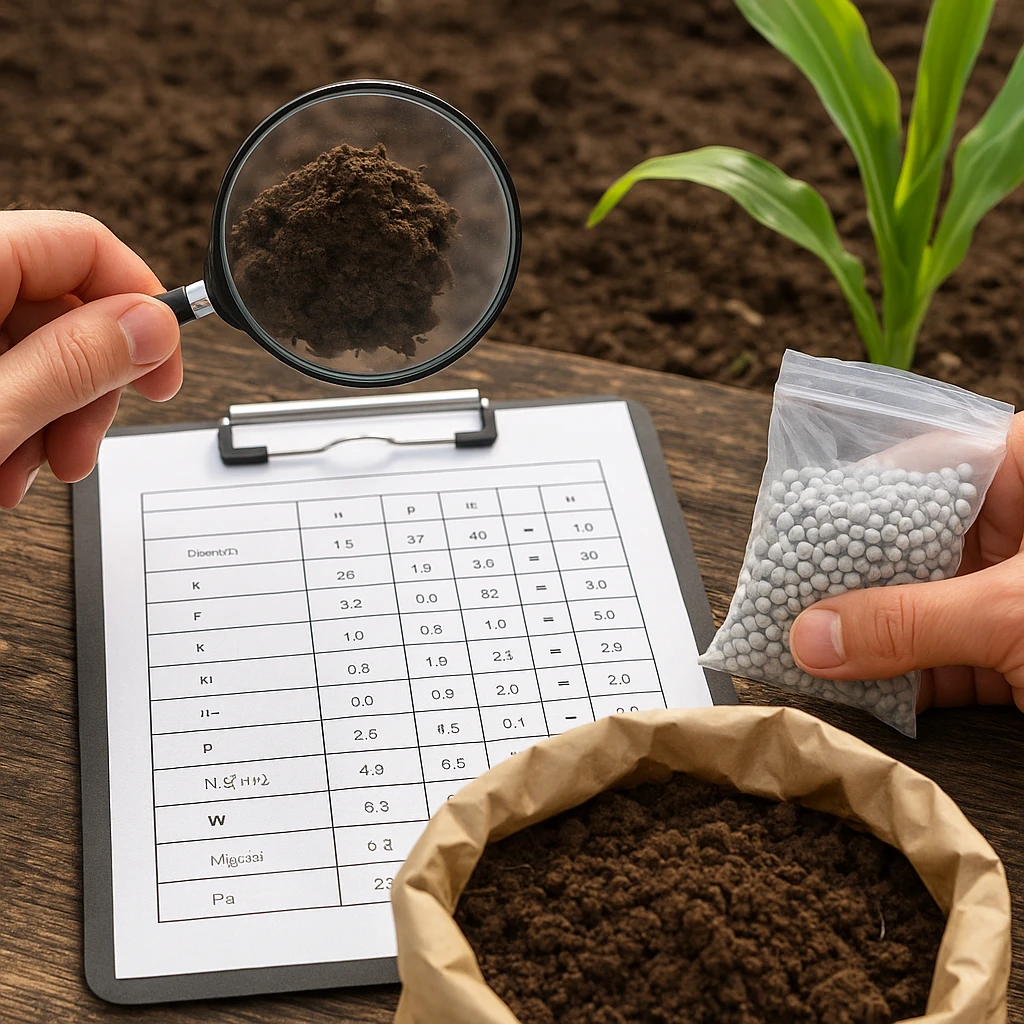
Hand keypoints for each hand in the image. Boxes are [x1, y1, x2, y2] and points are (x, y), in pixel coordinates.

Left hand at [0, 210, 181, 507]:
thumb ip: (74, 362)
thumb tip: (153, 326)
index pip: (82, 245)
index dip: (138, 304)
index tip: (162, 370)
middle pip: (61, 308)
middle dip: (87, 389)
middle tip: (83, 448)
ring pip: (31, 351)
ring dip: (52, 421)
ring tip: (29, 473)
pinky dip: (12, 425)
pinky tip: (0, 468)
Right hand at [790, 411, 1023, 713]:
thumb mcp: (1012, 613)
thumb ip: (908, 624)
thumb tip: (811, 637)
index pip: (931, 460)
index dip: (861, 491)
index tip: (802, 525)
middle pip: (918, 541)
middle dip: (857, 577)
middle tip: (795, 595)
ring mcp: (1019, 593)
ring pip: (928, 605)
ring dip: (874, 637)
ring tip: (811, 649)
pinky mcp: (1022, 653)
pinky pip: (950, 658)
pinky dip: (909, 681)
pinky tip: (862, 689)